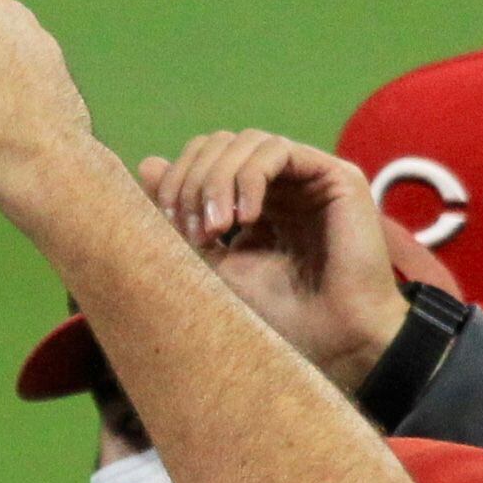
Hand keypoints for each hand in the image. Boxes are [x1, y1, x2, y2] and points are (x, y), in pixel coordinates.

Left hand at [137, 132, 405, 391]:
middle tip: (193, 230)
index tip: (170, 228)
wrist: (335, 341)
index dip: (179, 183)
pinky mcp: (335, 175)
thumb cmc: (280, 315)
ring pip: (246, 141)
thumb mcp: (215, 265)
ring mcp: (309, 175)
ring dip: (217, 180)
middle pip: (220, 144)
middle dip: (193, 180)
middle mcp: (283, 183)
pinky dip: (249, 178)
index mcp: (255, 201)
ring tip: (216, 229)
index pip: (205, 161)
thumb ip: (184, 220)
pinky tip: (244, 218)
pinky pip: (277, 150)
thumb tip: (148, 163)